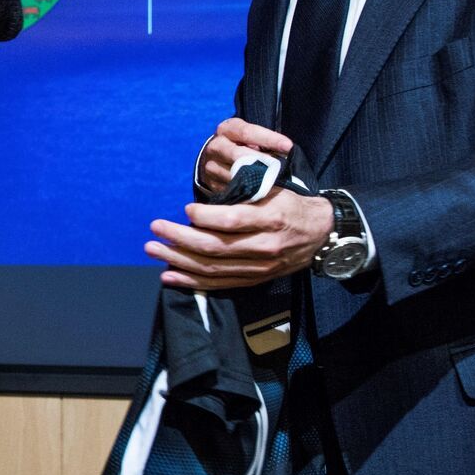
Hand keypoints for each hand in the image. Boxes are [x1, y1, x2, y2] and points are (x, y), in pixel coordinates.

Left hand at [145, 190, 332, 289]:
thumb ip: (244, 193)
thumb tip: (206, 196)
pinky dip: (191, 281)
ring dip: (177, 260)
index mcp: (271, 219)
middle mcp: (264, 247)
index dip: (205, 216)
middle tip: (155, 227)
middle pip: (215, 247)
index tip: (186, 209)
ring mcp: (258, 268)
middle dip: (179, 238)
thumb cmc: (292, 206)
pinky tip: (169, 275)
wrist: (321, 235)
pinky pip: (218, 284)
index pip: (232, 220)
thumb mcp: (275, 191)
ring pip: (212, 268)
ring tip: (153, 249)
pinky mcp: (253, 280)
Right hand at [197, 117, 293, 193]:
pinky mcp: (210, 182)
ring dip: (255, 179)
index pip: (248, 132)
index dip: (269, 139)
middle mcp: (216, 145)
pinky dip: (246, 191)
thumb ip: (265, 143)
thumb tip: (286, 151)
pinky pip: (230, 188)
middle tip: (279, 168)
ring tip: (273, 183)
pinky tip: (259, 192)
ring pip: (234, 174)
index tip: (288, 146)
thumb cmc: (242, 145)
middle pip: (238, 154)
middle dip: (261, 162)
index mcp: (227, 129)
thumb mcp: (251, 138)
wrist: (218, 159)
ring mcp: (211, 165)